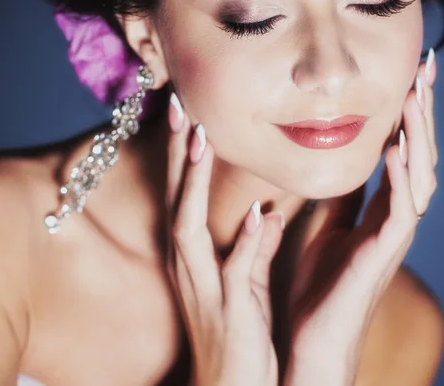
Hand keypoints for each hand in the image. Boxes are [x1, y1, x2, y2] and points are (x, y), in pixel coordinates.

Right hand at [166, 93, 285, 385]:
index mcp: (195, 258)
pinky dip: (245, 243)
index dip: (184, 155)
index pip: (183, 196)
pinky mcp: (229, 313)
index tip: (188, 113)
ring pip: (189, 227)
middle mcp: (190, 267)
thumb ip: (255, 249)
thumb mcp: (246, 286)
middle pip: (176, 199)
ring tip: (202, 140)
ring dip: (195, 183)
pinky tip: (258, 215)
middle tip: (180, 106)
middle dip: (178, 153)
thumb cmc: (240, 338)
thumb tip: (267, 214)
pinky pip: (235, 274)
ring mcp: (204, 289)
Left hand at [284, 55, 437, 385]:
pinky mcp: (385, 253)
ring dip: (420, 133)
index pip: (400, 151)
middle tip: (427, 68)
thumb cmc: (316, 285)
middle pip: (419, 155)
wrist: (310, 337)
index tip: (409, 74)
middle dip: (423, 112)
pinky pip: (402, 208)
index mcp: (378, 208)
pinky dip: (403, 174)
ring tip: (417, 94)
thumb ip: (337, 195)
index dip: (406, 115)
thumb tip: (336, 158)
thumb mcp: (322, 225)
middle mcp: (393, 216)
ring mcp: (393, 235)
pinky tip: (398, 144)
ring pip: (419, 175)